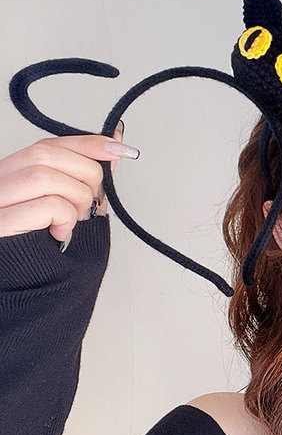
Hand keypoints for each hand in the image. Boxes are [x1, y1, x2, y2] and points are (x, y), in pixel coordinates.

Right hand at [0, 122, 137, 241]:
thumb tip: (114, 146)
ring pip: (45, 176)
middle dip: (84, 175)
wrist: (20, 291)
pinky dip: (65, 219)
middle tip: (88, 204)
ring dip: (75, 200)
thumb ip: (87, 178)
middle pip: (45, 153)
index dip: (86, 143)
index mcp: (12, 176)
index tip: (118, 148)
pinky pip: (46, 206)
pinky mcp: (1, 224)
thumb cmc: (42, 251)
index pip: (47, 144)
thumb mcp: (70, 208)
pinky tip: (59, 234)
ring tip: (72, 222)